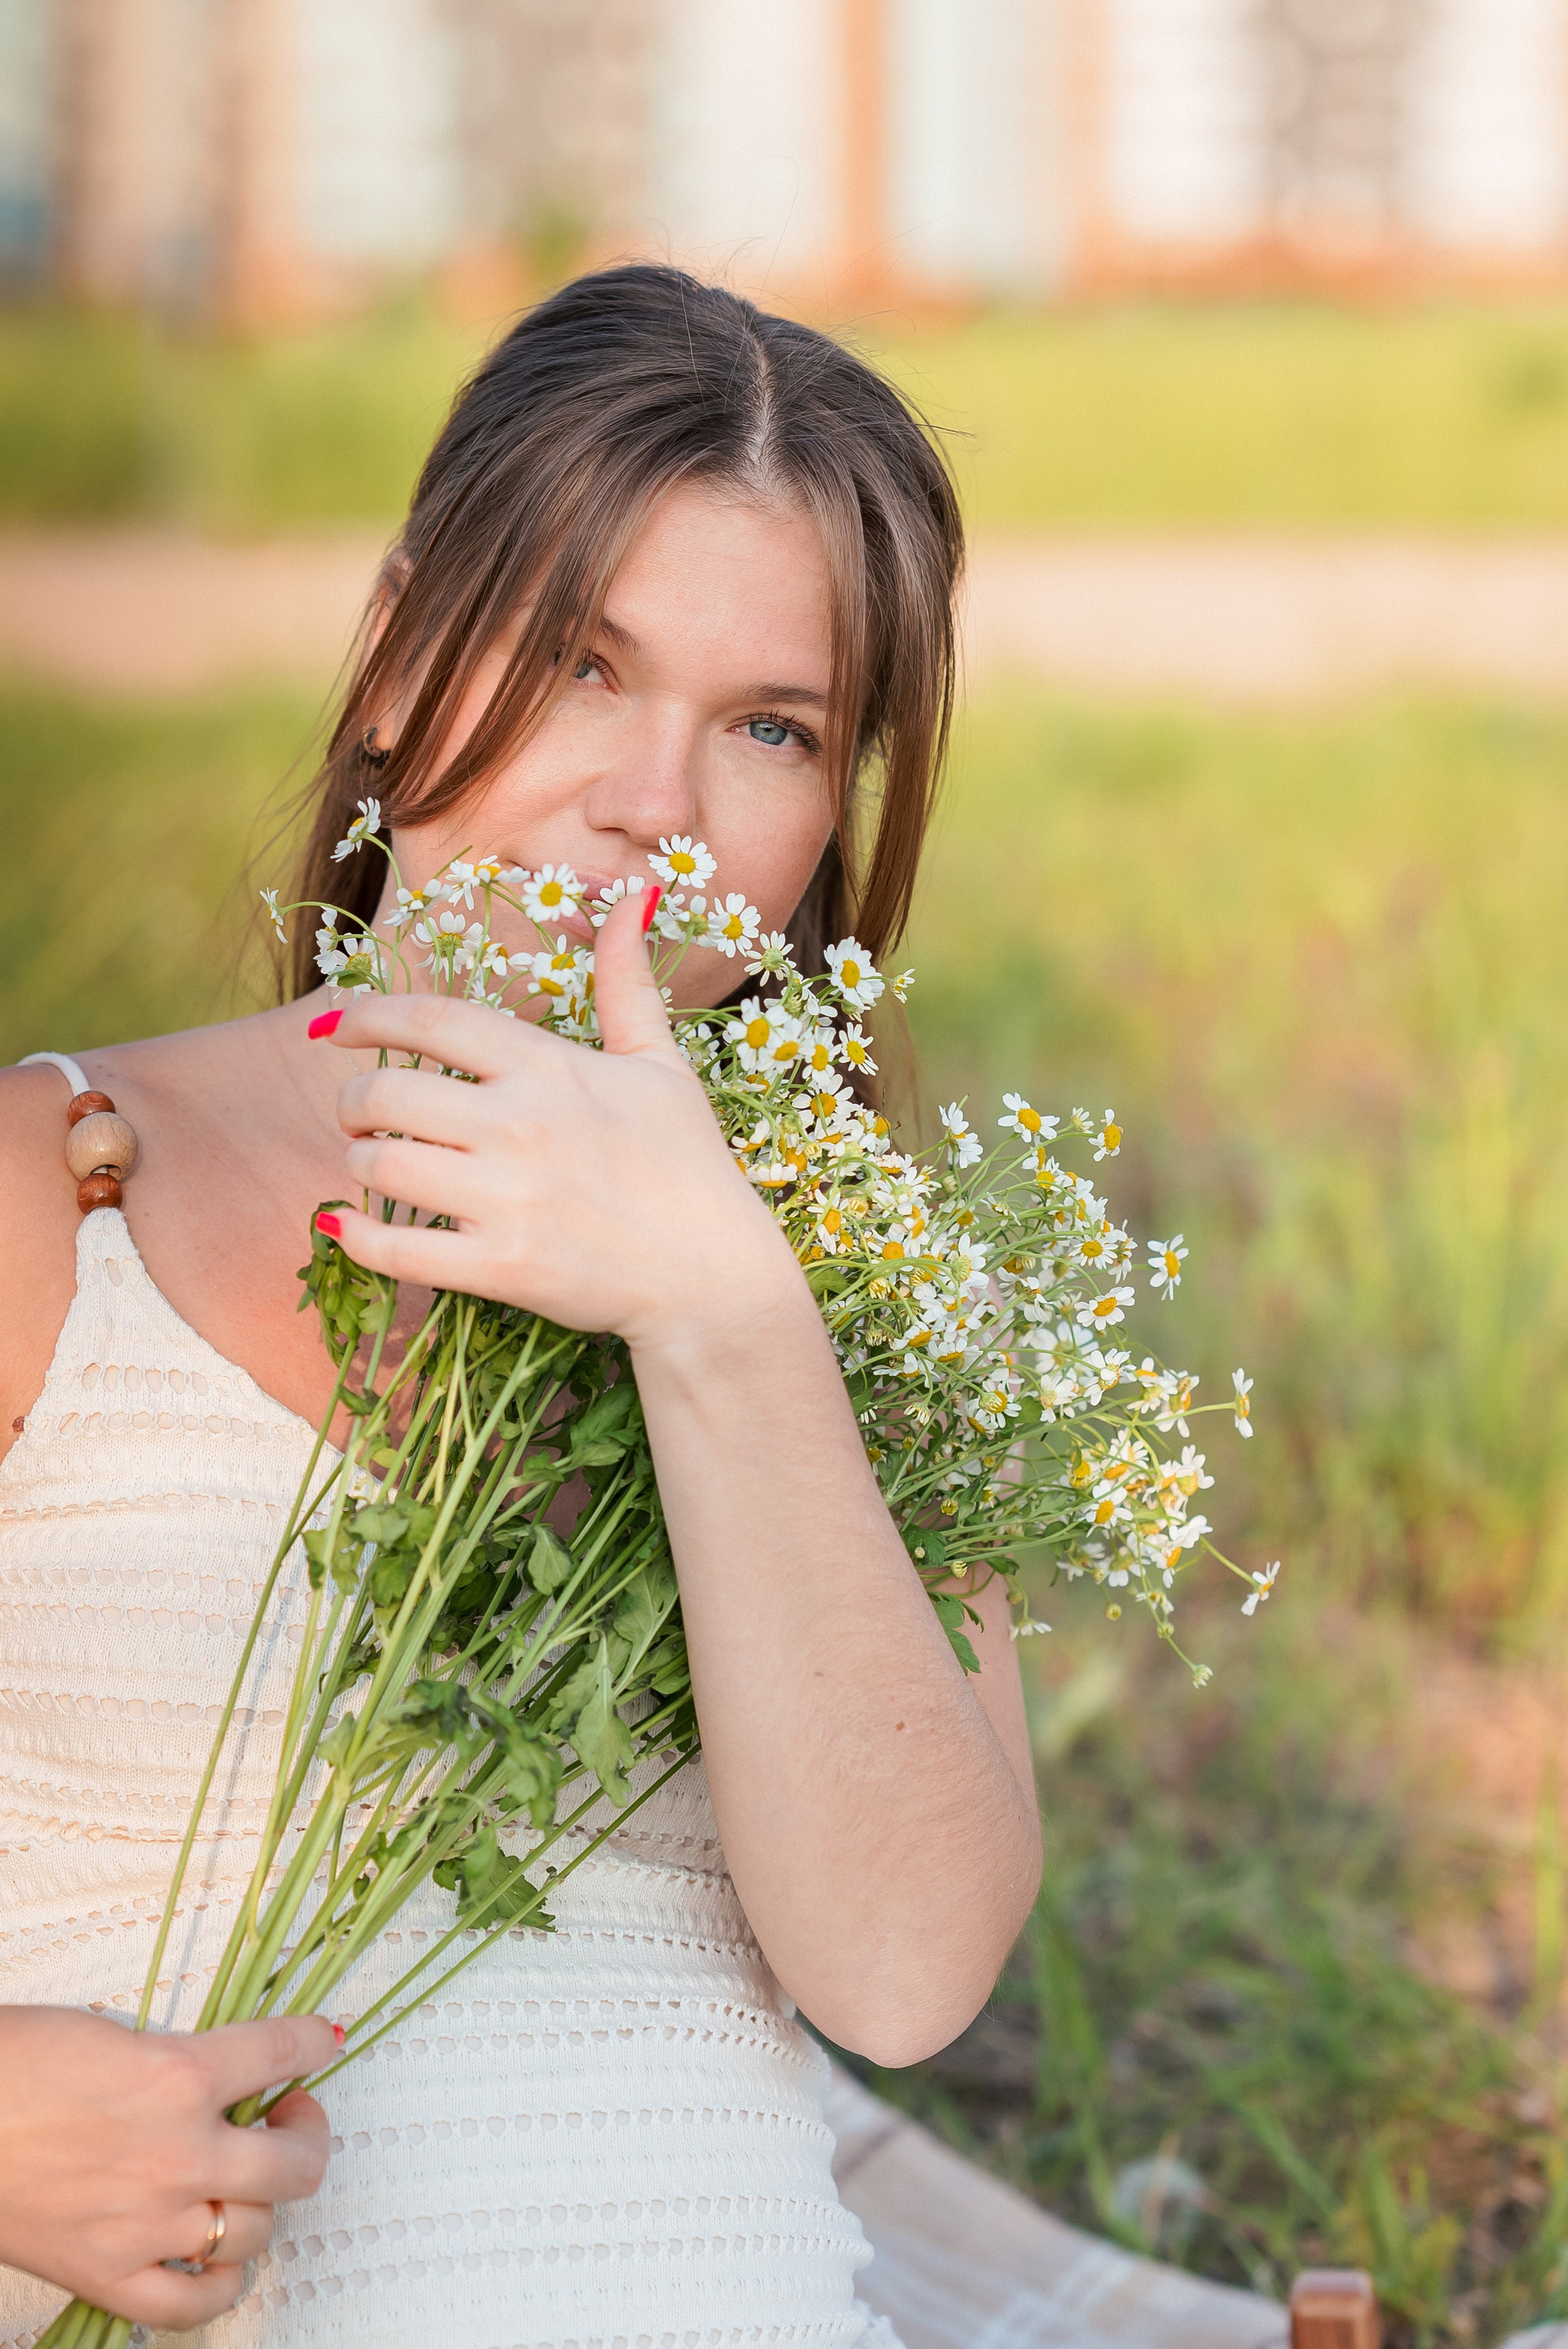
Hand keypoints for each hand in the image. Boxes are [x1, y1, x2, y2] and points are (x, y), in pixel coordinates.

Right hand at [0, 2007, 337, 2327]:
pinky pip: (194, 2303)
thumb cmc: (13, 2067)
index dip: (309, 2043)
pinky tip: (222, 2259)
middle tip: (293, 2118)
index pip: (280, 2051)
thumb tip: (219, 2076)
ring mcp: (147, 2223)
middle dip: (309, 2136)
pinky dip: (222, 2285)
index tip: (317, 2043)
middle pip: (294, 2163)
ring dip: (264, 2203)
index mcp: (179, 2074)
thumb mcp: (115, 2035)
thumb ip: (177, 2061)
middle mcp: (178, 2152)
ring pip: (254, 2230)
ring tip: (250, 2180)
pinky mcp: (108, 2275)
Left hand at [321, 890, 799, 1348]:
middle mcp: (519, 1124)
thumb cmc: (689, 1165)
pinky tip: (346, 1228)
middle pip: (384, 1095)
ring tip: (371, 1168)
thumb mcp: (662, 1062)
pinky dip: (355, 1238)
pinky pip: (395, 1249)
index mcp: (548, 1067)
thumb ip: (628, 981)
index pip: (429, 1021)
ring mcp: (507, 1198)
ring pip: (380, 1167)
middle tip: (360, 1117)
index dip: (366, 1016)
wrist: (714, 1274)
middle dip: (353, 1103)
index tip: (336, 1026)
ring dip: (358, 1166)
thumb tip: (636, 896)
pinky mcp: (501, 1267)